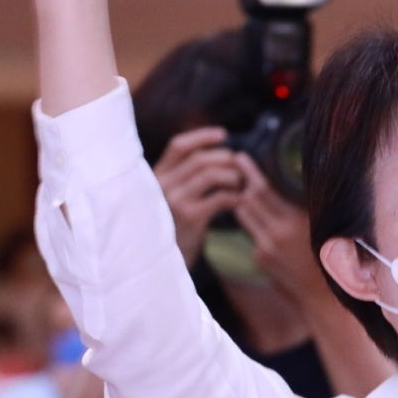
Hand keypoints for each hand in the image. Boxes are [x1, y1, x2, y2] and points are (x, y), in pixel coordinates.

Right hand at [154, 126, 246, 265]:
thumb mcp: (171, 199)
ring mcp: (174, 200)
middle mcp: (161, 185)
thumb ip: (184, 179)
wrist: (161, 264)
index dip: (202, 136)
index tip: (224, 134)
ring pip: (210, 173)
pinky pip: (219, 197)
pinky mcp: (189, 217)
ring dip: (232, 175)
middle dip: (225, 158)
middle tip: (241, 165)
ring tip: (242, 183)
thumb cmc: (172, 230)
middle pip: (199, 158)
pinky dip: (235, 196)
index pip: (178, 146)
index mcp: (156, 177)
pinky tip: (240, 200)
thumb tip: (219, 157)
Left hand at [234, 157, 330, 303]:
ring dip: (244, 200)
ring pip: (244, 215)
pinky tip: (262, 218)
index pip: (263, 191)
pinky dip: (255, 222)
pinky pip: (252, 232)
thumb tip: (294, 178)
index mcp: (294, 222)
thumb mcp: (322, 224)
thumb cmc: (331, 256)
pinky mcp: (260, 258)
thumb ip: (306, 205)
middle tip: (236, 164)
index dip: (249, 172)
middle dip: (241, 182)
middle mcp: (275, 234)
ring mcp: (264, 248)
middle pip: (248, 200)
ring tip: (246, 187)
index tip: (241, 156)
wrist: (322, 296)